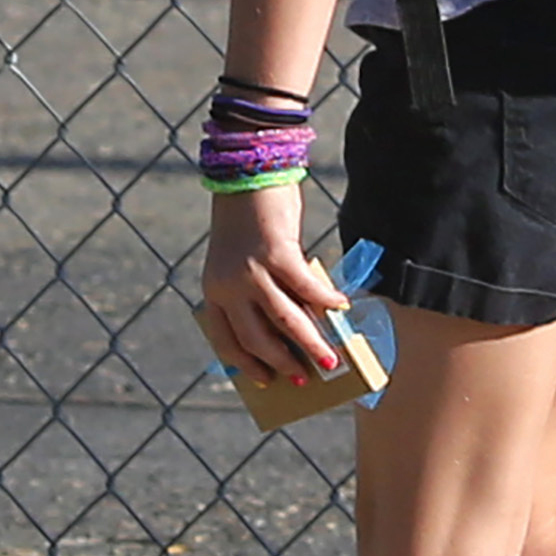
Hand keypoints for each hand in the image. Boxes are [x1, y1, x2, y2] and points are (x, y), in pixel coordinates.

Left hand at [200, 189, 353, 378]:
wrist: (247, 176)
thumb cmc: (248, 222)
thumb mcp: (242, 263)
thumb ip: (259, 293)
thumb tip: (299, 324)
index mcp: (213, 292)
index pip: (227, 341)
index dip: (247, 364)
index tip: (265, 379)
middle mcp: (228, 287)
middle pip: (256, 339)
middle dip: (284, 363)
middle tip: (305, 377)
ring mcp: (251, 273)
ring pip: (285, 321)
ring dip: (310, 344)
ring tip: (330, 359)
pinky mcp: (276, 255)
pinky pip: (306, 288)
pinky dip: (327, 300)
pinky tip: (342, 305)